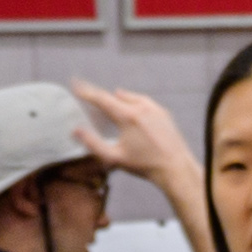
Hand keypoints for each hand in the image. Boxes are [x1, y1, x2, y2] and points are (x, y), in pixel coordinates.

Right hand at [67, 81, 190, 182]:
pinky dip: (133, 102)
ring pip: (130, 97)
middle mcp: (140, 107)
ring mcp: (154, 108)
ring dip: (118, 98)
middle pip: (115, 97)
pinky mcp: (163, 113)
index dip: (86, 91)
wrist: (175, 167)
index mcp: (127, 116)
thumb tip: (76, 130)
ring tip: (110, 101)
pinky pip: (144, 101)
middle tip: (91, 98)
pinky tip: (132, 108)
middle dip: (101, 98)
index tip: (76, 84)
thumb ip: (93, 143)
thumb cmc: (144, 165)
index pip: (102, 99)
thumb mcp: (114, 158)